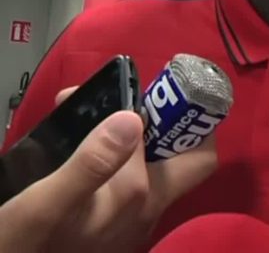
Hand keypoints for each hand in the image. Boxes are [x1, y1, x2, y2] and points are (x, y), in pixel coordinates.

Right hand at [0, 87, 217, 252]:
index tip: (158, 85)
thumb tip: (133, 118)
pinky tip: (84, 142)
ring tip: (94, 110)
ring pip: (154, 167)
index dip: (179, 111)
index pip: (192, 145)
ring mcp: (134, 219)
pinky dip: (117, 157)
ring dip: (134, 136)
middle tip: (131, 98)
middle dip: (163, 120)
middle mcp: (149, 210)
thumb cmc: (22, 244)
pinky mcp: (116, 224)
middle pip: (184, 157)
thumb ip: (91, 163)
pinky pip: (131, 183)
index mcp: (142, 197)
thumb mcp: (46, 203)